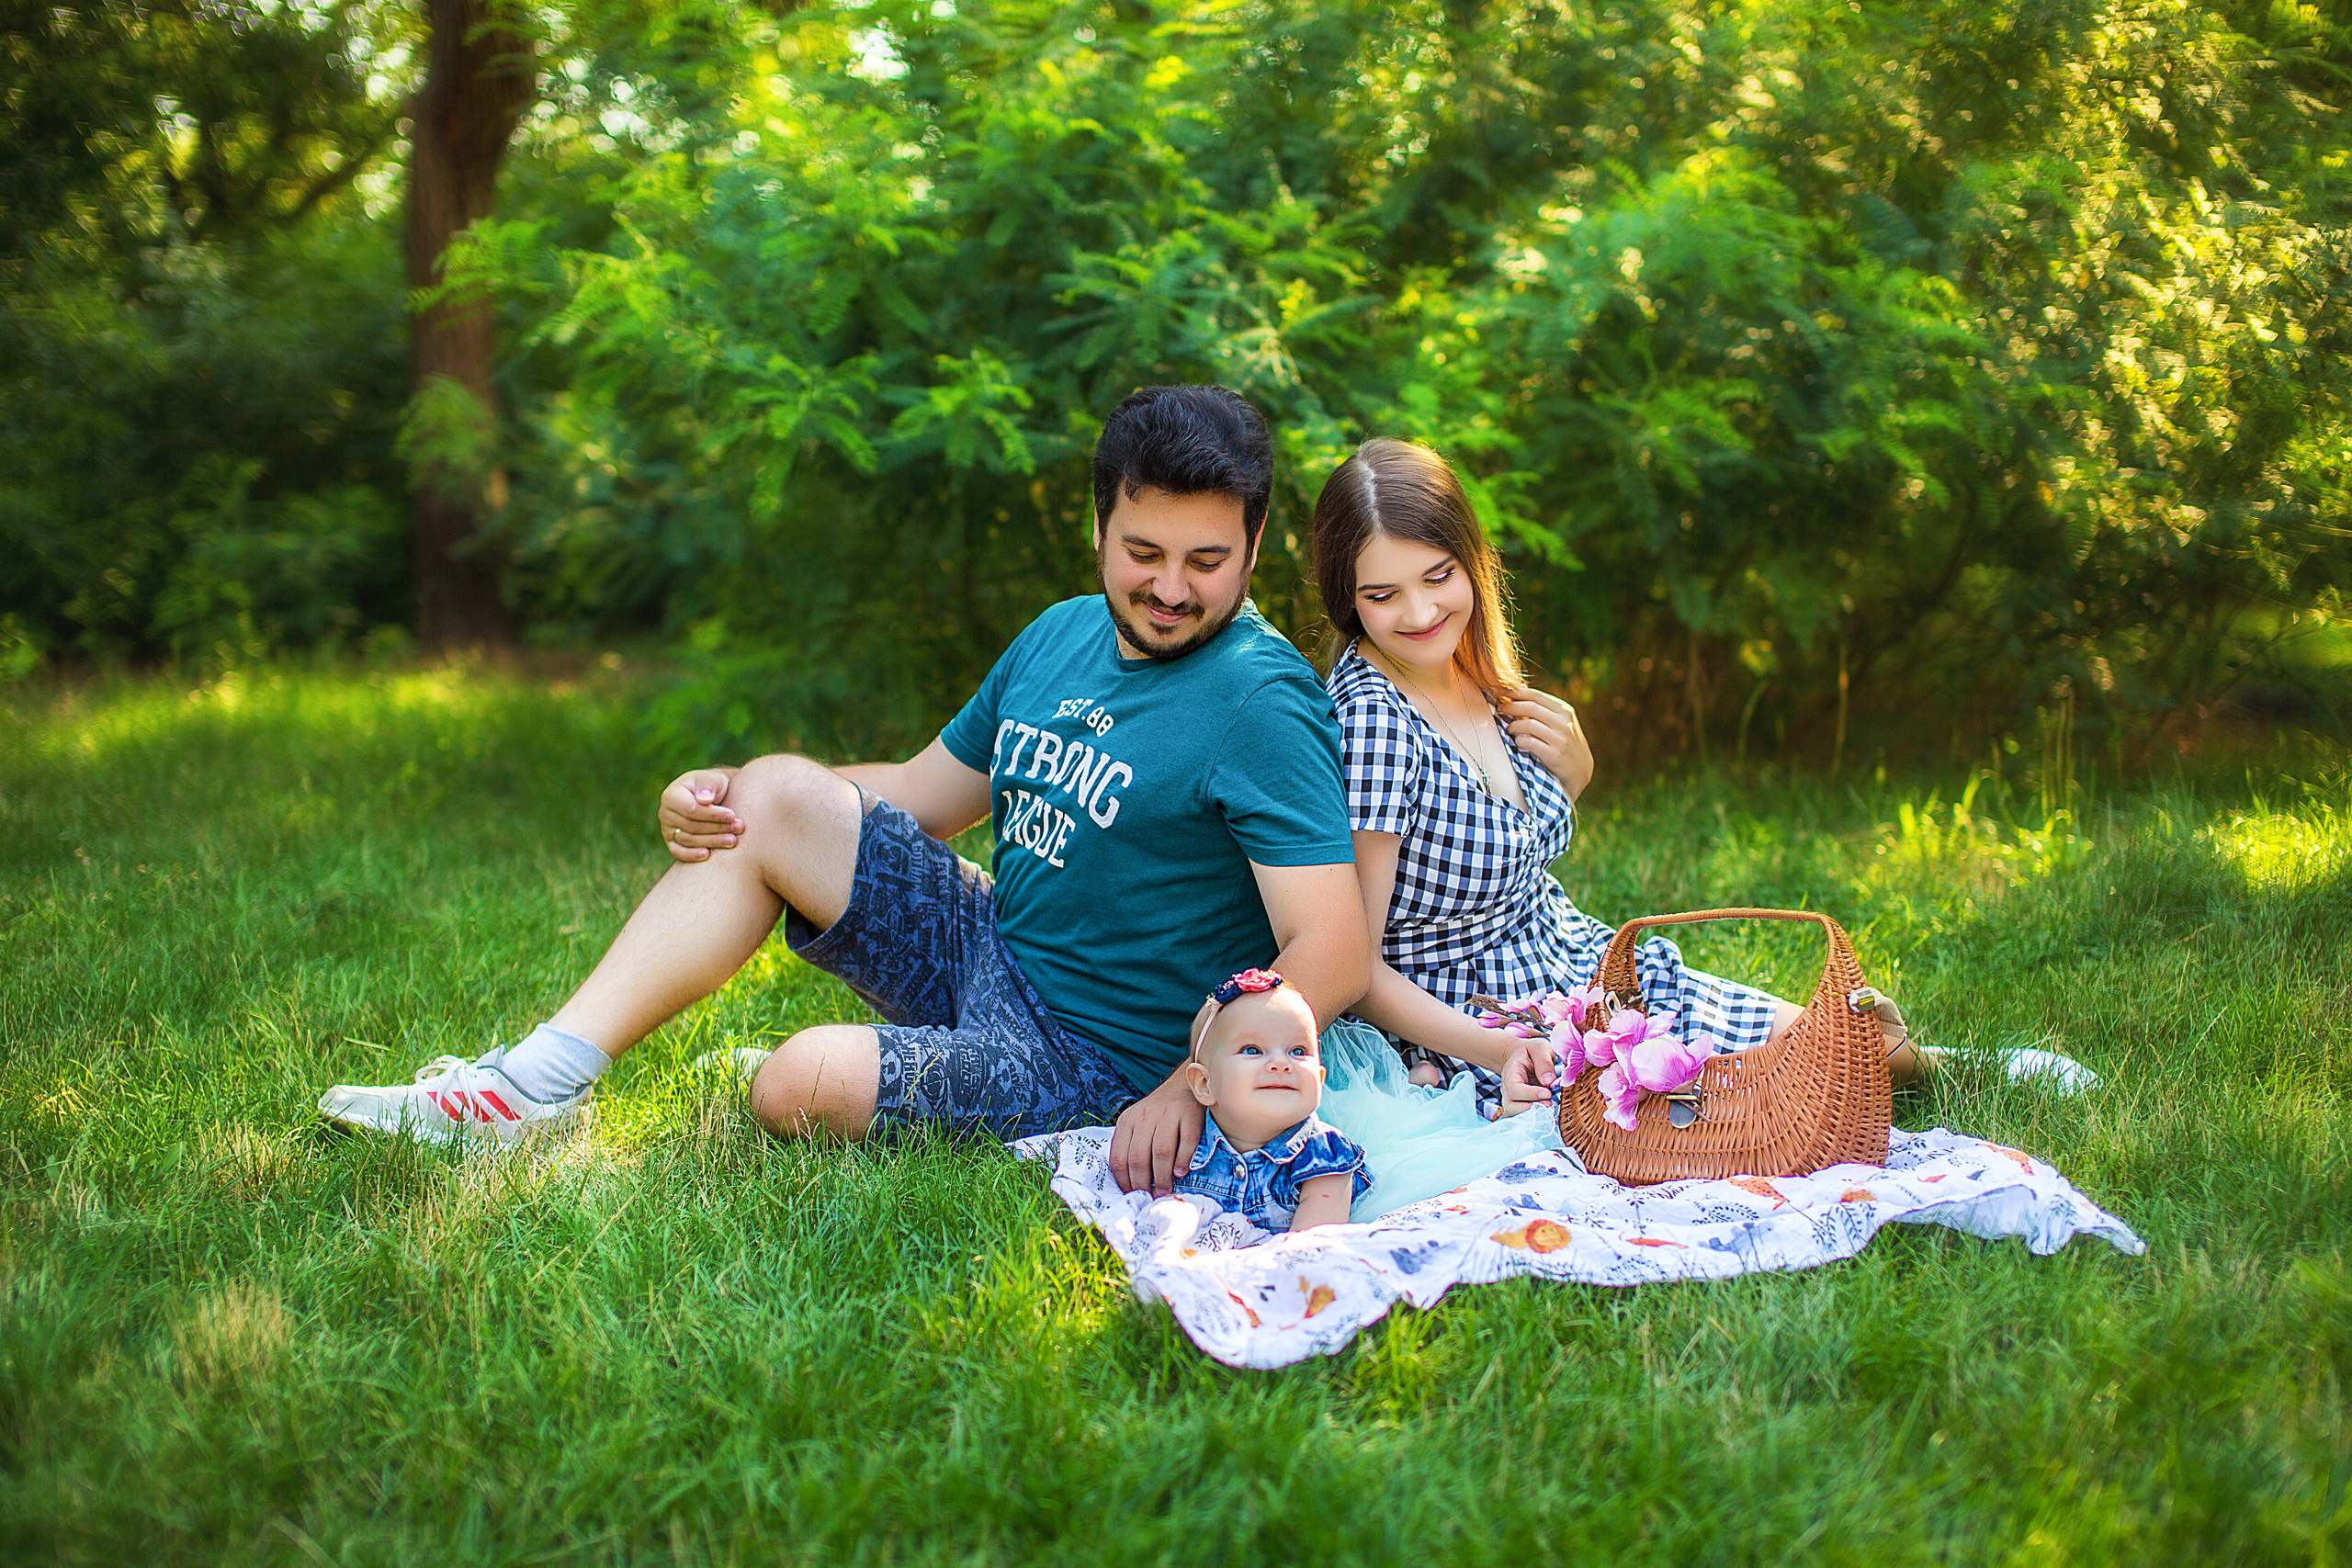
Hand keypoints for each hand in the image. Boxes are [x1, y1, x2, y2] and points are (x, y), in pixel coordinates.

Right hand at [657, 768, 742, 862]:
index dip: (713, 814)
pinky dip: (691, 855)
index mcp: (671, 795)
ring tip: (733, 840)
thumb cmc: (712, 786)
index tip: (732, 816)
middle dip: (717, 828)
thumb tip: (704, 800)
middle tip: (738, 828)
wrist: (710, 797)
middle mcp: (665, 813)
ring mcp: (667, 829)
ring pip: (688, 840)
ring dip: (712, 842)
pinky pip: (678, 852)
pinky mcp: (671, 842)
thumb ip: (708, 786)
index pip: (691, 809)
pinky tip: (707, 855)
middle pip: (691, 826)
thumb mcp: (712, 779)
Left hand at [1109, 1075, 1204, 1196]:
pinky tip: (1181, 1172)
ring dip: (1162, 1176)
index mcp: (1127, 1121)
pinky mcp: (1189, 1115)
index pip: (1119, 1157)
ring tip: (1165, 1190)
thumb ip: (1132, 1146)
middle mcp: (1145, 1116)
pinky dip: (1182, 1160)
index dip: (1124, 1181)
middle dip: (1143, 1183)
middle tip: (1150, 1196)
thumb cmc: (1159, 1112)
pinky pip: (1186, 1142)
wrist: (1184, 1085)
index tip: (1132, 1194)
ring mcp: (1168, 1114)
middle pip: (1139, 1158)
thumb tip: (1130, 1183)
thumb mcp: (1137, 1123)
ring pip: (1161, 1152)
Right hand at [1494, 1035, 1558, 1118]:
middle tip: (1549, 1105)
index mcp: (1511, 1073)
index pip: (1515, 1089)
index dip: (1531, 1094)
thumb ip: (1544, 1062)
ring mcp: (1511, 1100)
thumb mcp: (1540, 1048)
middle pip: (1510, 1107)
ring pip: (1514, 1115)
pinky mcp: (1519, 1107)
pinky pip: (1521, 1118)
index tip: (1548, 1093)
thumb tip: (1549, 1081)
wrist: (1520, 1056)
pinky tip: (1546, 1112)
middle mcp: (1507, 1089)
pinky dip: (1532, 1119)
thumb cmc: (1531, 1052)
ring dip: (1531, 1115)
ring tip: (1549, 1109)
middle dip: (1529, 1109)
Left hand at [1500, 685, 1593, 799]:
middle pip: (1530, 707)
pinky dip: (1520, 741)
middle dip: (1511, 706)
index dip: (1515, 692)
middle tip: (1500, 709)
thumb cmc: (1564, 742)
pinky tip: (1517, 742)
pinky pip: (1530, 743)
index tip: (1500, 692)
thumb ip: (1541, 706)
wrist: (1579, 770)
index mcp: (1564, 710)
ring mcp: (1560, 738)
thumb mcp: (1559, 721)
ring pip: (1529, 724)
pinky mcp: (1555, 754)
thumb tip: (1519, 687)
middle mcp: (1563, 722)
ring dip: (1513, 725)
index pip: (1536, 695)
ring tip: (1508, 728)